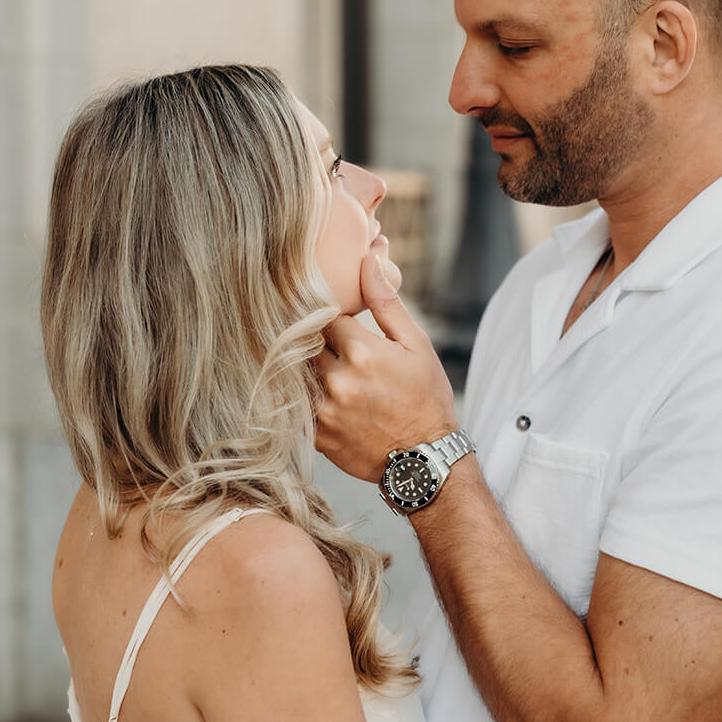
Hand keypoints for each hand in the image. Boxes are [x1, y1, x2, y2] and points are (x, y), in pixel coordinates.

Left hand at [315, 252, 457, 481]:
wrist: (424, 461)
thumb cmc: (426, 399)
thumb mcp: (417, 346)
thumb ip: (387, 303)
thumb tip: (367, 260)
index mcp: (362, 352)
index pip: (323, 315)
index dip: (326, 312)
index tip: (332, 316)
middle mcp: (338, 380)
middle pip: (304, 342)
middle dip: (312, 337)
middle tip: (320, 338)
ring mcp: (323, 410)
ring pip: (295, 372)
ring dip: (304, 365)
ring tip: (322, 367)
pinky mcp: (315, 435)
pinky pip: (295, 403)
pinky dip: (301, 394)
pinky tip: (318, 393)